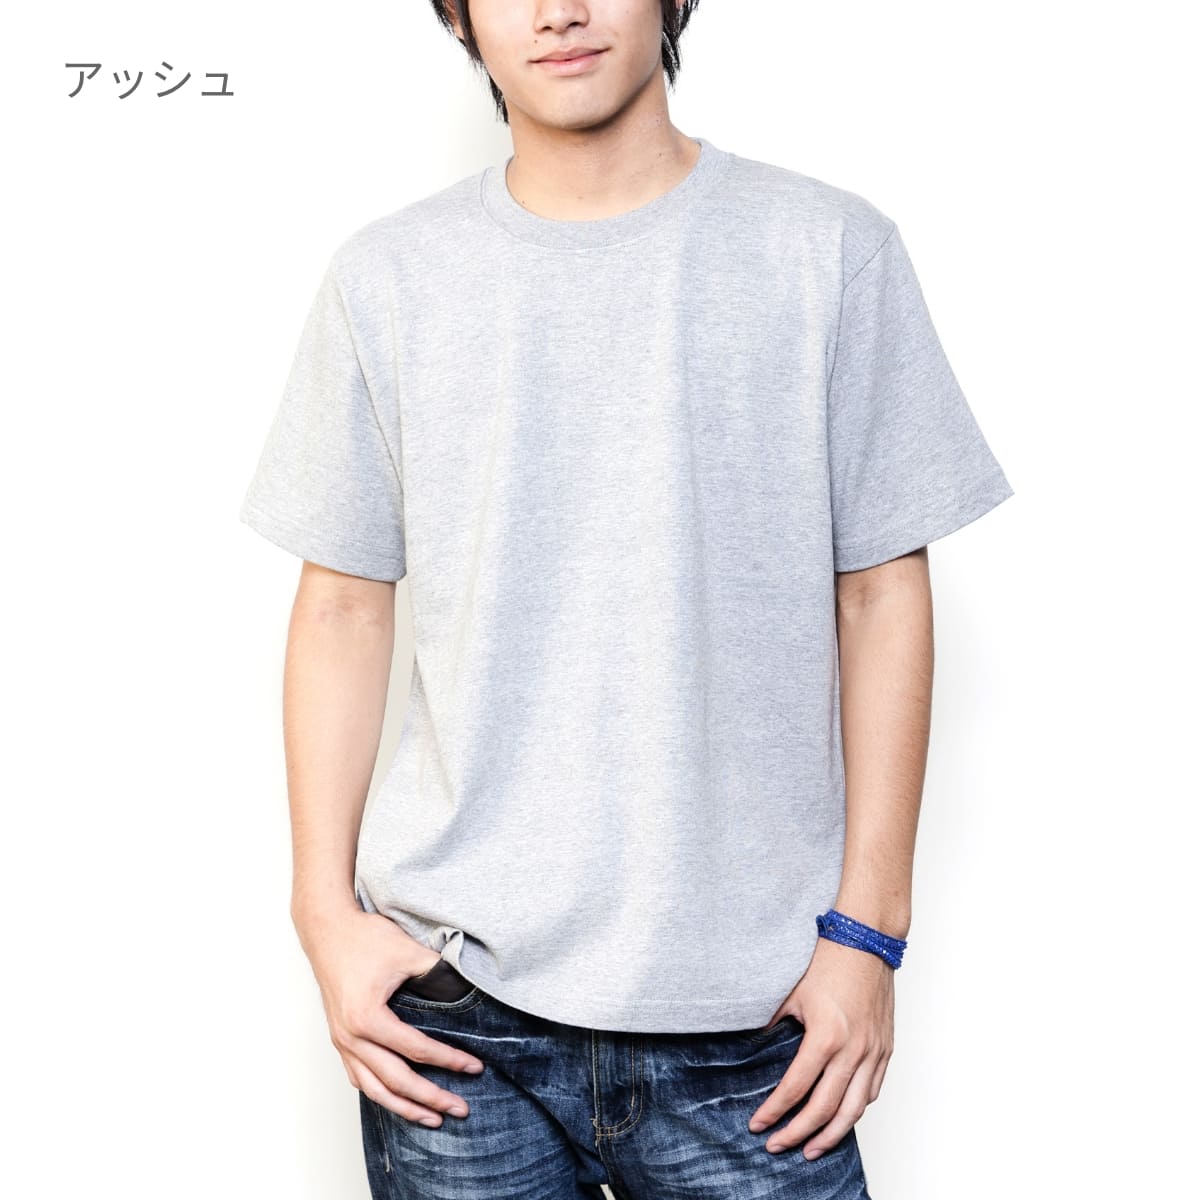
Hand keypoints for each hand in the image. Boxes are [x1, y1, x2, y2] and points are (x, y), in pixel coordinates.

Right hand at [294, 903, 486, 1127]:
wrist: (328, 930)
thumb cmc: (364, 938)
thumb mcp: (407, 952)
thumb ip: (438, 974)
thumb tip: (467, 990)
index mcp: (368, 1018)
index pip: (416, 1050)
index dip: (448, 1061)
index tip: (474, 1067)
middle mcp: (351, 1037)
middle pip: (396, 1081)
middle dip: (431, 1098)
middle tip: (460, 1108)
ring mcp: (342, 1041)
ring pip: (374, 1089)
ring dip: (404, 1108)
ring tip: (433, 1118)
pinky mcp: (339, 1039)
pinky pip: (359, 1078)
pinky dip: (380, 1094)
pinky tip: (398, 1101)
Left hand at [747, 936, 894, 1158]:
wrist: (865, 941)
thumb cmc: (826, 962)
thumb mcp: (791, 994)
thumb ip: (773, 1025)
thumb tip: (752, 1049)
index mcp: (826, 1036)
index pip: (795, 1088)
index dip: (774, 1112)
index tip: (758, 1125)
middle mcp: (853, 1050)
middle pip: (825, 1110)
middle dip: (798, 1134)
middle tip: (778, 1146)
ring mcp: (873, 1051)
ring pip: (854, 1110)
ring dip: (831, 1135)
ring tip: (810, 1149)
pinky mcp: (885, 1048)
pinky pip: (872, 1091)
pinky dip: (855, 1111)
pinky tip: (840, 1119)